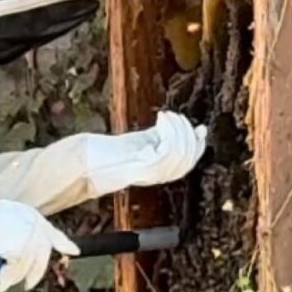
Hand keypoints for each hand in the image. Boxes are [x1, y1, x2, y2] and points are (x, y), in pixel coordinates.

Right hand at [0, 201, 78, 291]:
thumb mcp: (1, 221)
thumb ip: (15, 233)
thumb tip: (17, 256)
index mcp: (29, 214)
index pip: (51, 231)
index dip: (64, 243)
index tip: (74, 252)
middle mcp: (33, 222)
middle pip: (43, 253)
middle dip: (35, 272)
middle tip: (27, 285)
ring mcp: (29, 235)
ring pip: (29, 265)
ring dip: (15, 278)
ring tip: (3, 285)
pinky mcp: (21, 248)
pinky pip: (17, 270)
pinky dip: (7, 279)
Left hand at [85, 112, 206, 195]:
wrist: (92, 162)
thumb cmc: (116, 152)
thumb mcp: (148, 142)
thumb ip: (169, 137)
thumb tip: (199, 129)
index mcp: (162, 172)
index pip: (191, 160)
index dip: (199, 144)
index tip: (199, 128)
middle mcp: (159, 175)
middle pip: (188, 156)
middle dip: (187, 132)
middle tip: (174, 116)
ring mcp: (152, 172)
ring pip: (181, 151)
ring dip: (178, 128)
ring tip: (166, 116)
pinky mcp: (145, 165)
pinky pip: (169, 149)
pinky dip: (170, 129)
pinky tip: (162, 118)